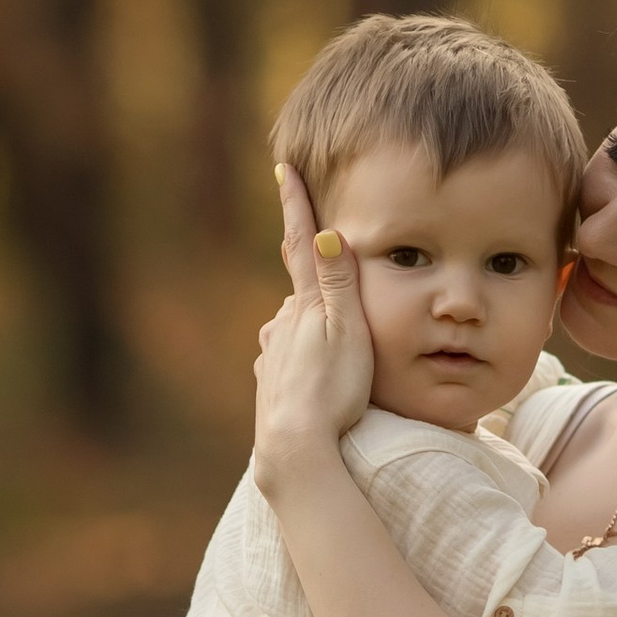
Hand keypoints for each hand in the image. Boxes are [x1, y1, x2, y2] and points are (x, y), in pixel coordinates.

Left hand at [250, 162, 374, 485]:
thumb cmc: (333, 390)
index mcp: (304, 306)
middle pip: (301, 290)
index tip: (284, 168)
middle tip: (332, 266)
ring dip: (311, 325)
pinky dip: (302, 357)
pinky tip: (311, 374)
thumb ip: (338, 285)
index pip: (302, 244)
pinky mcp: (269, 382)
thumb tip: (326, 233)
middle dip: (317, 281)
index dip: (296, 206)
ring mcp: (272, 354)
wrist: (294, 448)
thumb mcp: (347, 332)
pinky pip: (288, 358)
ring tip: (335, 339)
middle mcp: (281, 324)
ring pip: (293, 327)